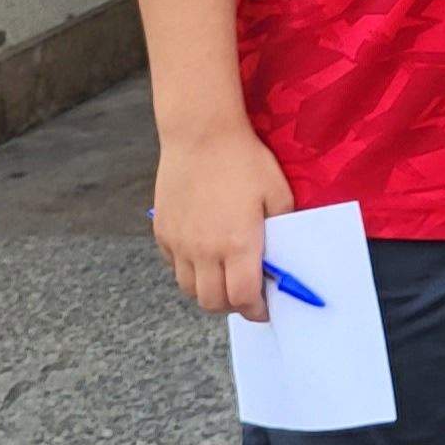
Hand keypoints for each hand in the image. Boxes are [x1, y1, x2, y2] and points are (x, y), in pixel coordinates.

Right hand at [152, 126, 294, 320]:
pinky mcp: (162, 232)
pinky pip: (173, 266)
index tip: (265, 308)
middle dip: (233, 305)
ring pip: (188, 289)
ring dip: (208, 291)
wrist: (201, 135)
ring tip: (224, 278)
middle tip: (246, 294)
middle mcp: (204, 251)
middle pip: (212, 302)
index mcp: (238, 244)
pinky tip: (203, 256)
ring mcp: (179, 243)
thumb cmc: (245, 161)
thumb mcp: (278, 194)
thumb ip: (282, 230)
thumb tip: (282, 257)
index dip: (256, 310)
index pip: (243, 297)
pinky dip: (188, 271)